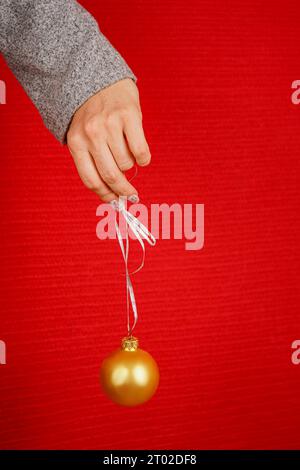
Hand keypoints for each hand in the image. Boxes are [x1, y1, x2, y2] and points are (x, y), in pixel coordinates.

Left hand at [67, 78, 150, 201]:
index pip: (91, 179)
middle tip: (132, 195)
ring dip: (131, 166)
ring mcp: (110, 124)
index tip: (116, 202)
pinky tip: (142, 156)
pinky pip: (140, 150)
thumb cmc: (92, 115)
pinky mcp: (129, 115)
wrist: (98, 78)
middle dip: (123, 190)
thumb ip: (93, 160)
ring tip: (128, 154)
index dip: (105, 195)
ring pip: (126, 163)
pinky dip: (144, 159)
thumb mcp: (82, 136)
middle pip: (110, 175)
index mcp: (76, 143)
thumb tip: (112, 192)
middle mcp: (91, 134)